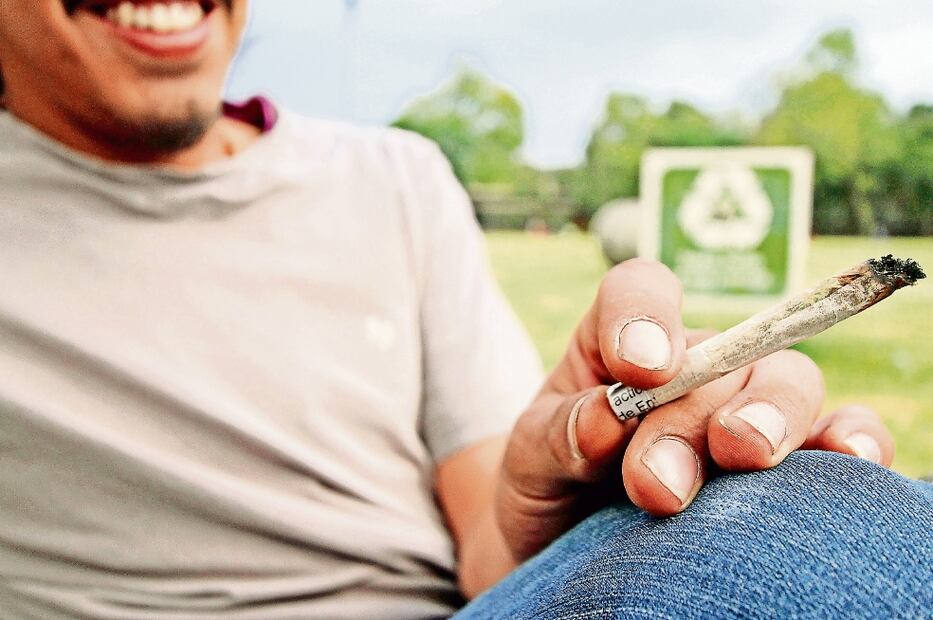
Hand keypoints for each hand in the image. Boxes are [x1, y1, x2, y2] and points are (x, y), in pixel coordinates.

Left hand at [496, 258, 893, 561]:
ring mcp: (742, 411)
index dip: (646, 313)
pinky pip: (838, 434)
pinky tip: (845, 458)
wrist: (569, 548)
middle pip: (723, 352)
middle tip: (658, 479)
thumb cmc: (550, 486)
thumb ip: (559, 434)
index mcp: (618, 345)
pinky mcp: (787, 465)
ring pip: (786, 383)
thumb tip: (608, 417)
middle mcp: (690, 367)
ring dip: (765, 421)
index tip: (641, 366)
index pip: (641, 290)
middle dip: (693, 410)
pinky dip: (851, 439)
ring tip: (739, 461)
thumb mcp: (530, 459)